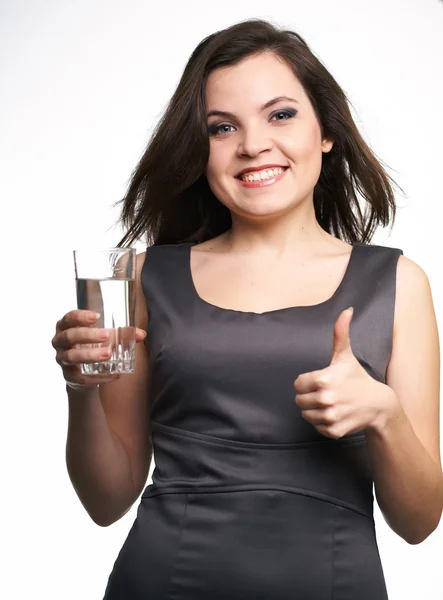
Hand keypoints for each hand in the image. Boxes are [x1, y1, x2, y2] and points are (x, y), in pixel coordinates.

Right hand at [51, 309, 146, 389]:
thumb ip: (121, 334)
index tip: (96, 317)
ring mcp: (61, 359)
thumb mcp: (104, 338)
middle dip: (88, 336)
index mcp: (66, 327)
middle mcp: (59, 342)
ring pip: (71, 356)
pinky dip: (97, 377)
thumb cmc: (92, 346)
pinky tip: (113, 375)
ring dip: (90, 355)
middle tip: (107, 336)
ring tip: (108, 354)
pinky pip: (79, 377)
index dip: (80, 317)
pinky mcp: (67, 376)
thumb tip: (142, 334)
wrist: (83, 373)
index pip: (69, 318)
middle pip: (70, 336)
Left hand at [293, 307, 396, 438]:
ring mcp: (330, 416)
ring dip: (315, 410)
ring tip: (331, 403)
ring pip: (306, 414)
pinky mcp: (334, 430)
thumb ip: (340, 333)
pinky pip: (316, 427)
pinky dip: (323, 422)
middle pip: (299, 400)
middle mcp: (326, 399)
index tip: (321, 381)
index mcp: (324, 379)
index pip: (297, 384)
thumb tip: (347, 310)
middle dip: (310, 396)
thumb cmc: (357, 377)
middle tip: (326, 393)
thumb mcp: (345, 356)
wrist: (378, 405)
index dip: (307, 382)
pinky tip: (336, 414)